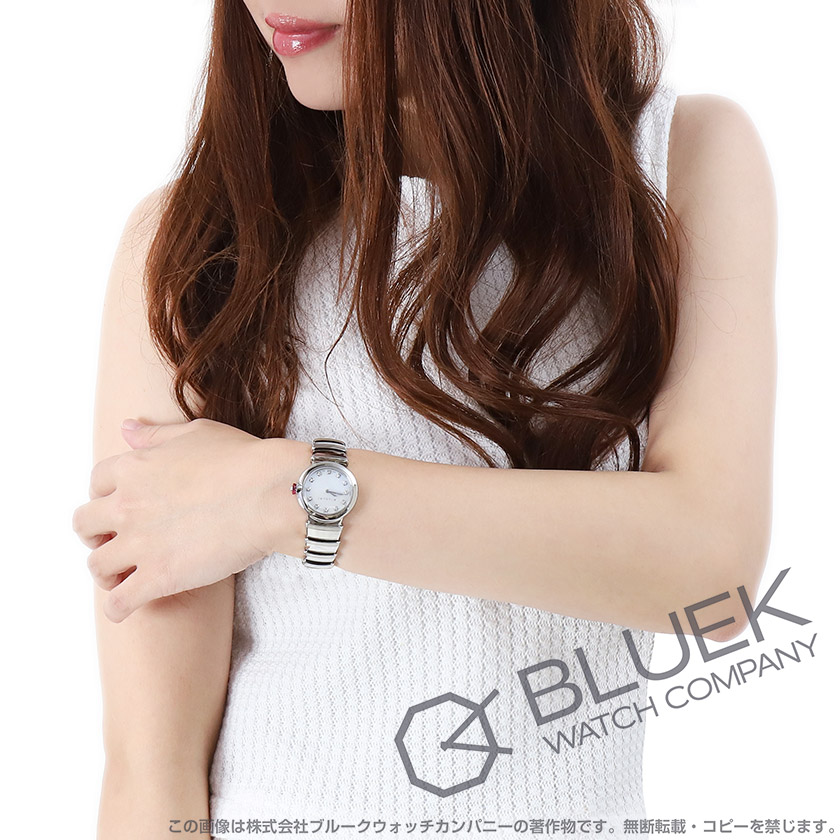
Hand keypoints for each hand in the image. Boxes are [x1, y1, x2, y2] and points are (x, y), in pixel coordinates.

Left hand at [72, 417, 298, 622]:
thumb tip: (127, 428)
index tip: (122, 505)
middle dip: (97, 534)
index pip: (96, 483)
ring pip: (96, 566)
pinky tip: (130, 606)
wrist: (271, 494)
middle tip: (119, 541)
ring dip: (106, 572)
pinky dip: (118, 608)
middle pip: (84, 525)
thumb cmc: (243, 460)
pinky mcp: (159, 577)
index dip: (107, 495)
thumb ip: (156, 435)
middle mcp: (127, 505)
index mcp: (134, 468)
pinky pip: (118, 603)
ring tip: (125, 576)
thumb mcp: (196, 433)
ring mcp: (140, 543)